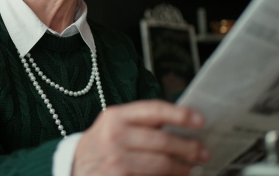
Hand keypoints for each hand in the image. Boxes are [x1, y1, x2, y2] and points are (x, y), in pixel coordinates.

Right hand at [72, 99, 209, 175]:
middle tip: (203, 152)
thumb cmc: (102, 145)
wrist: (74, 168)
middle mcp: (114, 137)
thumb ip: (142, 122)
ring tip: (193, 169)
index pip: (154, 110)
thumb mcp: (114, 125)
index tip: (200, 120)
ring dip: (182, 169)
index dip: (180, 115)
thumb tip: (182, 124)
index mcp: (116, 116)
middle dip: (188, 148)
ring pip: (160, 165)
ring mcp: (115, 161)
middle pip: (162, 141)